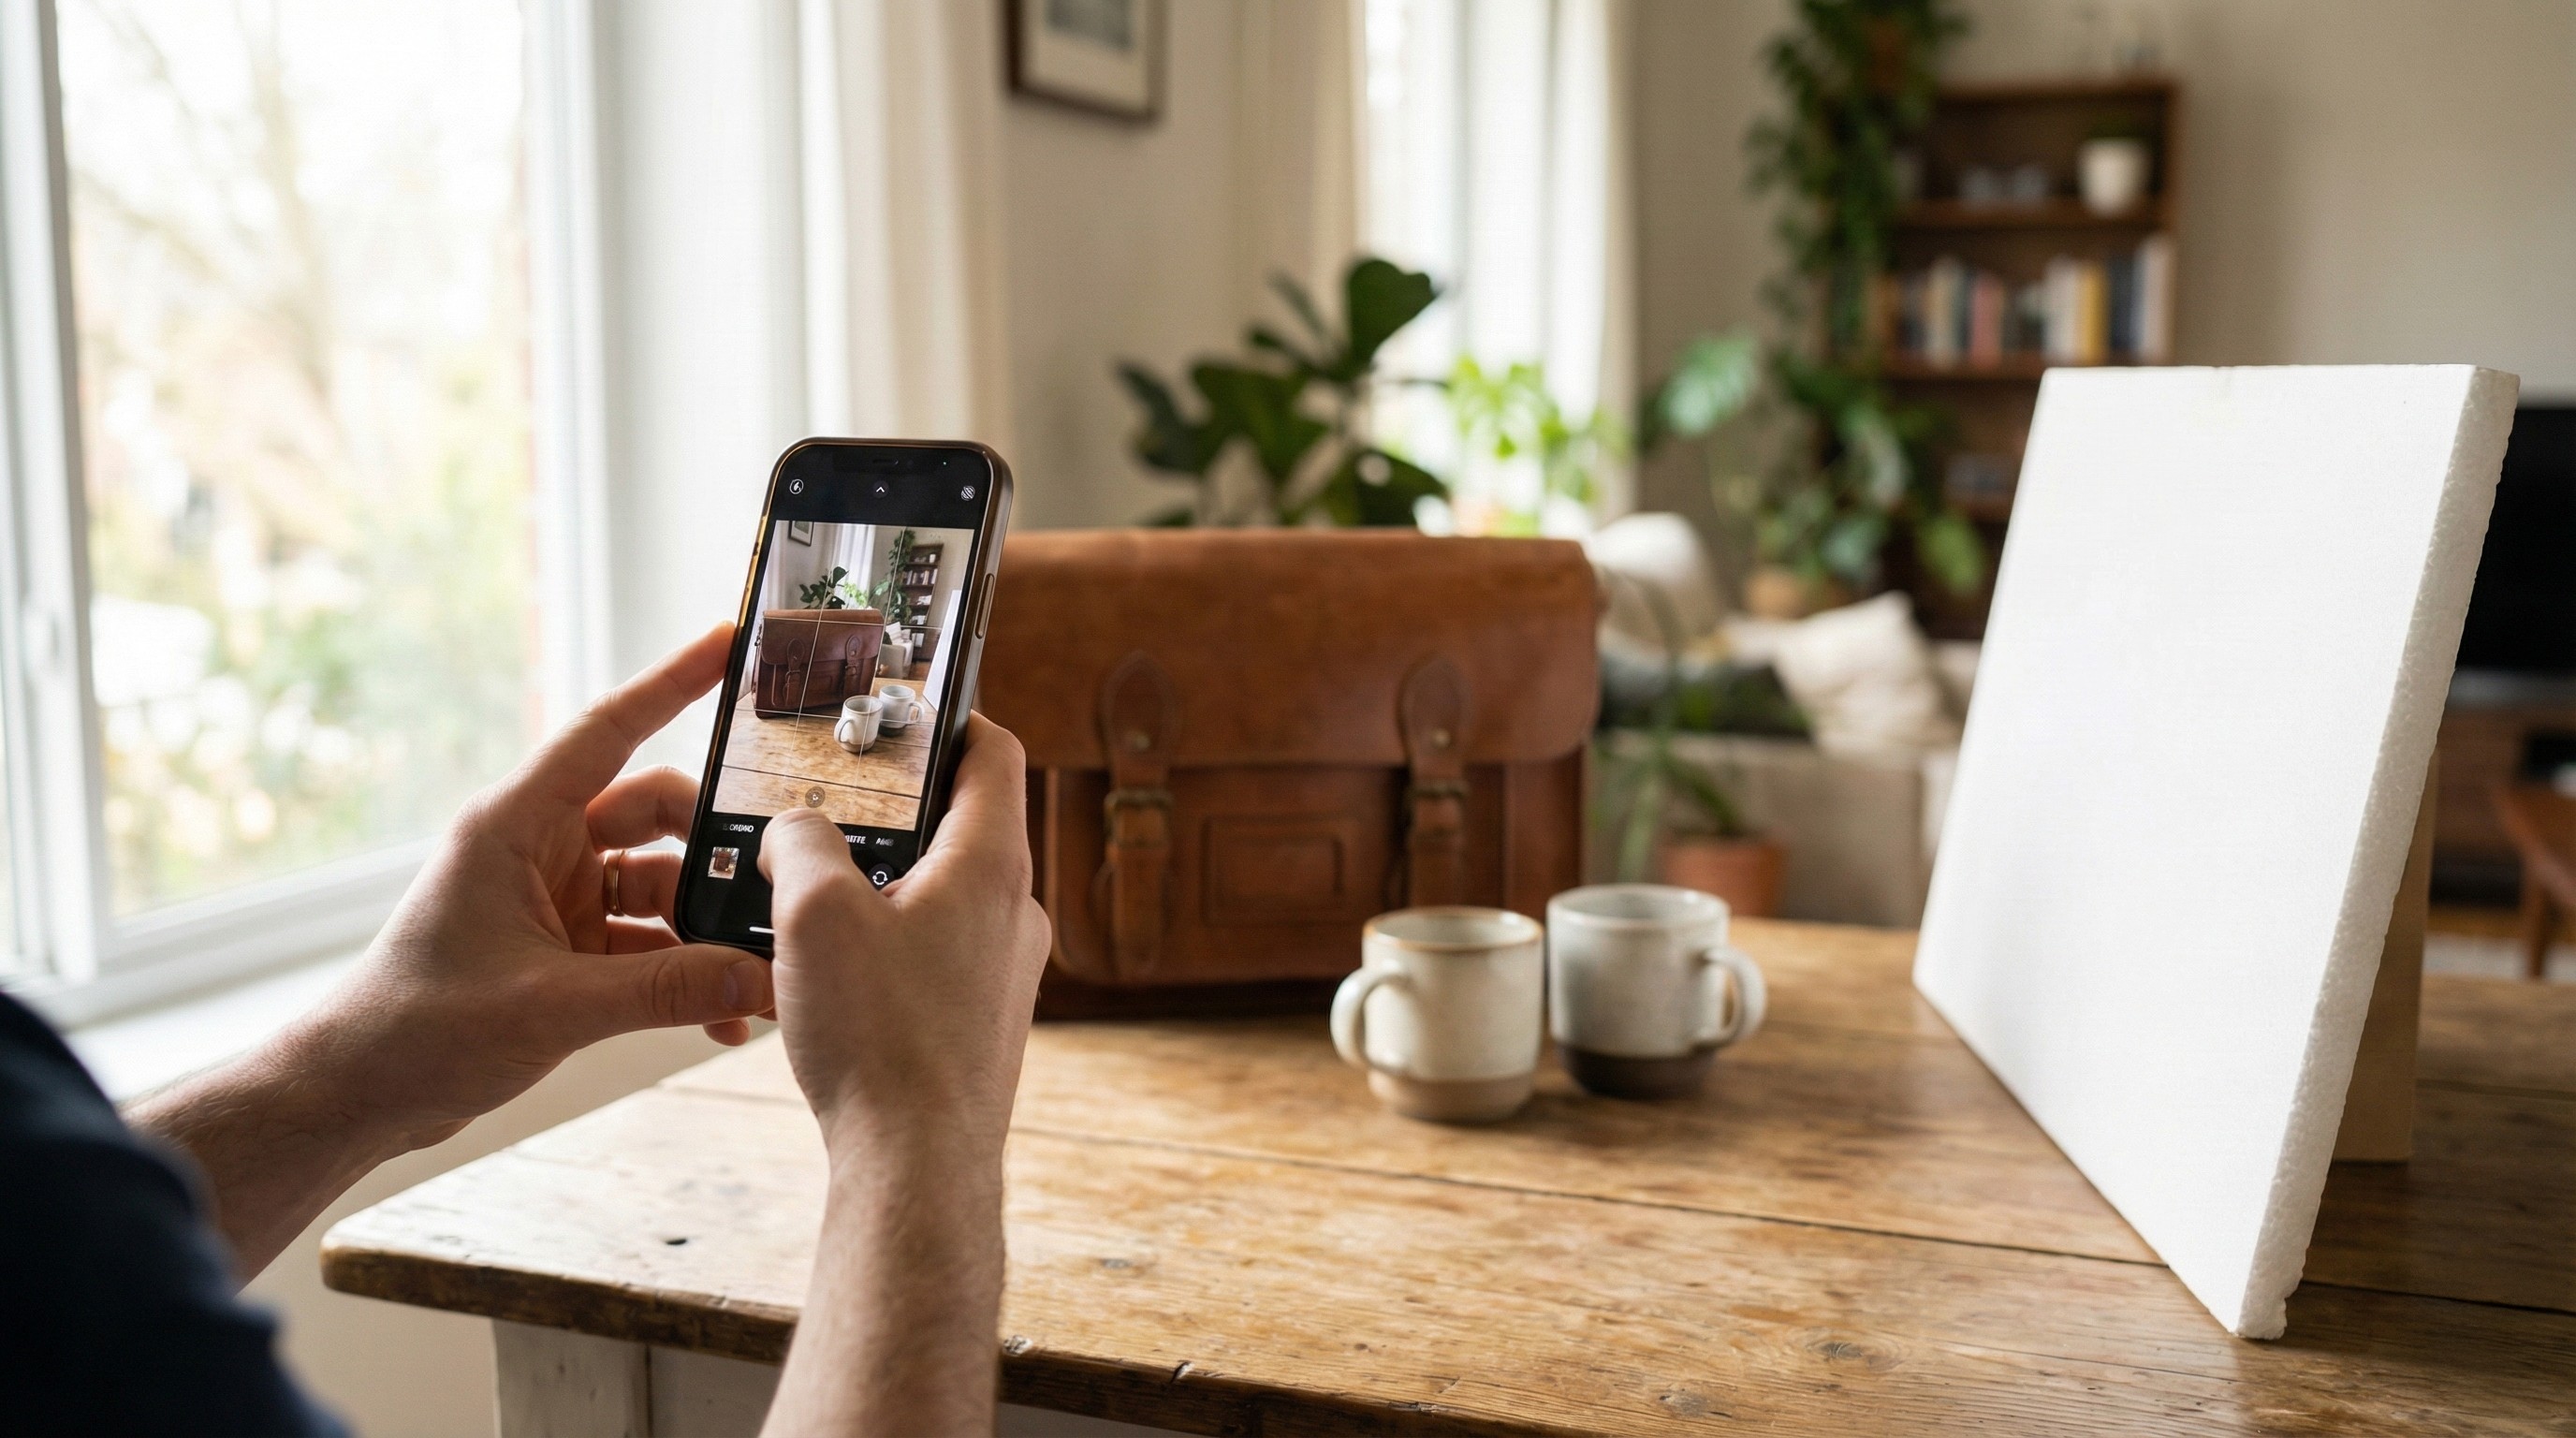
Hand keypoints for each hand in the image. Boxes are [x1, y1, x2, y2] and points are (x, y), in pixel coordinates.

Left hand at [272, 625, 776, 1155]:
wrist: (358, 1097)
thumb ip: (668, 990)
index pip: (608, 731)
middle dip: (717, 849)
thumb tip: (761, 978)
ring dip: (705, 931)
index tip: (727, 642)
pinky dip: (684, 974)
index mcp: (515, 825)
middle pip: (654, 815)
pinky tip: (721, 1015)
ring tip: (755, 976)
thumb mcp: (555, 1007)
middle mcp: (539, 849)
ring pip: (660, 887)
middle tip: (775, 880)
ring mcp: (556, 899)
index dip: (671, 682)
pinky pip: (647, 944)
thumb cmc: (418, 1030)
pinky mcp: (566, 949)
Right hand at [758, 715, 1052, 1154]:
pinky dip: (891, 942)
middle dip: (897, 807)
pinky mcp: (982, 1021)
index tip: (900, 710)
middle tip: (833, 801)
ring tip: (815, 891)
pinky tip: (832, 971)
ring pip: (947, 895)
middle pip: (964, 824)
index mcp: (991, 865)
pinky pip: (939, 955)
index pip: (991, 752)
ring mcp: (1005, 971)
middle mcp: (1015, 912)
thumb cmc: (880, 1039)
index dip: (948, 718)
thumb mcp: (814, 914)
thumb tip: (793, 827)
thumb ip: (800, 843)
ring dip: (886, 881)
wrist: (916, 1166)